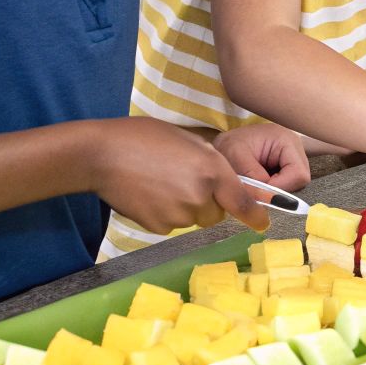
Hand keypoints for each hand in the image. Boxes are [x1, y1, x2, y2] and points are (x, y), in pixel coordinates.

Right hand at [89, 118, 268, 234]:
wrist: (102, 155)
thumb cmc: (143, 137)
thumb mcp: (187, 139)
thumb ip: (210, 161)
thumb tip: (224, 179)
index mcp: (211, 170)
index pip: (242, 201)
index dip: (255, 215)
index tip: (262, 223)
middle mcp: (200, 196)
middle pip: (216, 213)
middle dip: (208, 202)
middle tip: (184, 180)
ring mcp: (178, 215)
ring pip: (193, 218)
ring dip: (186, 207)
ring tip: (161, 183)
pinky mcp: (158, 227)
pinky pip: (171, 225)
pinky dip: (165, 213)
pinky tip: (148, 194)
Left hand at [214, 123, 310, 192]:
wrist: (224, 144)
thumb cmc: (229, 144)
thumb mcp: (235, 155)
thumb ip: (252, 175)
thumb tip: (267, 195)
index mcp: (287, 140)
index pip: (298, 174)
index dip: (280, 188)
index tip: (259, 190)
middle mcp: (296, 149)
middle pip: (300, 181)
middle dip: (278, 190)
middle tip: (257, 187)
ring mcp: (293, 158)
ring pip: (295, 185)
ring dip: (275, 190)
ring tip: (256, 182)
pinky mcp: (287, 167)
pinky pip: (288, 185)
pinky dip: (274, 188)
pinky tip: (260, 182)